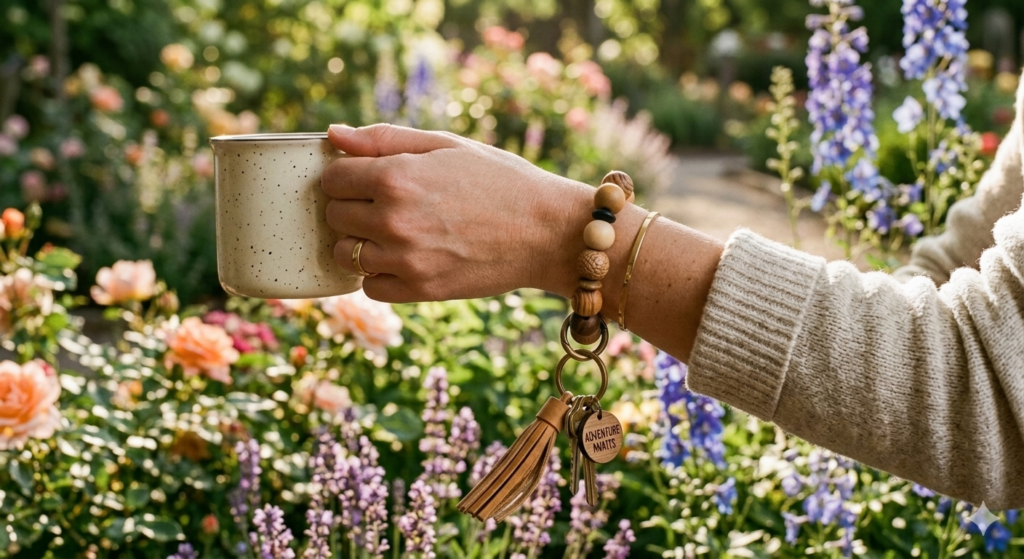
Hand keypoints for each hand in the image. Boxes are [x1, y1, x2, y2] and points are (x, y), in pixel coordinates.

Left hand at [320, 124, 592, 302]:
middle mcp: (394, 220)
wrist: (547, 232)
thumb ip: (384, 139)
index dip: (346, 176)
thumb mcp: (446, 145)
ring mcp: (405, 260)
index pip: (332, 180)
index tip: (365, 178)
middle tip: (384, 204)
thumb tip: (333, 135)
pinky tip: (404, 258)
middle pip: (334, 217)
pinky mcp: (420, 291)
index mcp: (396, 177)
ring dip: (360, 242)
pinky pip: (370, 287)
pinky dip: (379, 274)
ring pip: (345, 254)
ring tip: (392, 232)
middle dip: (351, 207)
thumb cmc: (500, 180)